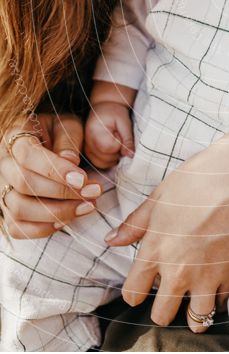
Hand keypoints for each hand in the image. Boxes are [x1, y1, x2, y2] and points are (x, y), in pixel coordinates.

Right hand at [0, 113, 102, 238]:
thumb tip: (70, 161)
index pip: (28, 155)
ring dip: (56, 212)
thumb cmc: (58, 132)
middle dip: (61, 192)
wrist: (46, 141)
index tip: (82, 179)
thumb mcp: (67, 125)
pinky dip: (42, 228)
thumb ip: (68, 139)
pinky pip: (17, 228)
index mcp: (15, 137)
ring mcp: (2, 189)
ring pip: (19, 209)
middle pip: (23, 183)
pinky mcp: (7, 210)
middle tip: (93, 192)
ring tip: (87, 205)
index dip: (55, 170)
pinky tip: (67, 219)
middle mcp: (3, 164)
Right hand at [84, 103, 134, 168]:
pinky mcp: (89, 153)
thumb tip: (130, 155)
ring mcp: (87, 148)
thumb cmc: (115, 112)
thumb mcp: (125, 122)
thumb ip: (128, 139)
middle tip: (118, 137)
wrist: (105, 108)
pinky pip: (100, 163)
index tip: (119, 134)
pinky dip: (109, 160)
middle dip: (117, 151)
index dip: (119, 144)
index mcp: (95, 131)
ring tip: (114, 141)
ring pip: (103, 164)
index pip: (109, 148)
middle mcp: (88, 141)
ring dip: (114, 157)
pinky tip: (112, 148)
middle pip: (106, 158)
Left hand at [104, 113, 228, 332]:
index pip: (132, 294)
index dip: (134, 292)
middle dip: (162, 308)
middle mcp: (178, 270)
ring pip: (196, 321)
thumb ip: (135, 223)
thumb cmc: (199, 179)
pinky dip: (217, 300)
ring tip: (194, 300)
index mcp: (155, 250)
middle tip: (169, 294)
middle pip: (161, 316)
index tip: (142, 285)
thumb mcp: (160, 195)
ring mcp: (206, 276)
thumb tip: (112, 241)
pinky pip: (221, 304)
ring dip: (193, 314)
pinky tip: (215, 285)